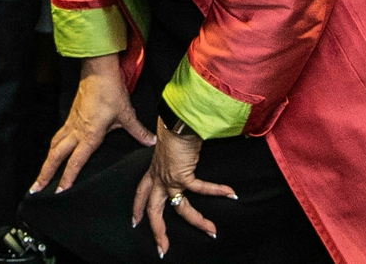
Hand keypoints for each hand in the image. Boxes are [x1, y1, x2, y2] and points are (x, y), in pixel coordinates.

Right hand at [30, 53, 153, 194]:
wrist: (98, 72)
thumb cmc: (111, 92)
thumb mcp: (126, 114)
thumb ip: (137, 131)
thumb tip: (150, 142)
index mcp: (89, 134)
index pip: (75, 161)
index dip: (67, 177)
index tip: (59, 191)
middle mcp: (76, 131)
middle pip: (56, 156)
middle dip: (45, 173)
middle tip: (35, 189)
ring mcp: (71, 123)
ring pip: (54, 146)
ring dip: (46, 162)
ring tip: (40, 176)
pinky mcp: (70, 116)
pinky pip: (58, 136)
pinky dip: (52, 148)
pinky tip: (53, 152)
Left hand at [134, 122, 235, 255]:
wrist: (176, 118)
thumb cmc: (174, 124)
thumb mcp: (170, 144)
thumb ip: (176, 152)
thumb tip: (187, 149)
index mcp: (153, 169)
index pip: (141, 191)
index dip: (137, 207)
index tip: (135, 221)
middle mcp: (159, 176)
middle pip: (153, 210)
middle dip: (158, 231)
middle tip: (162, 248)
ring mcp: (169, 178)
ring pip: (179, 208)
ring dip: (197, 221)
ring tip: (212, 231)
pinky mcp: (182, 175)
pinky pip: (201, 188)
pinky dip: (217, 190)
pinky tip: (231, 193)